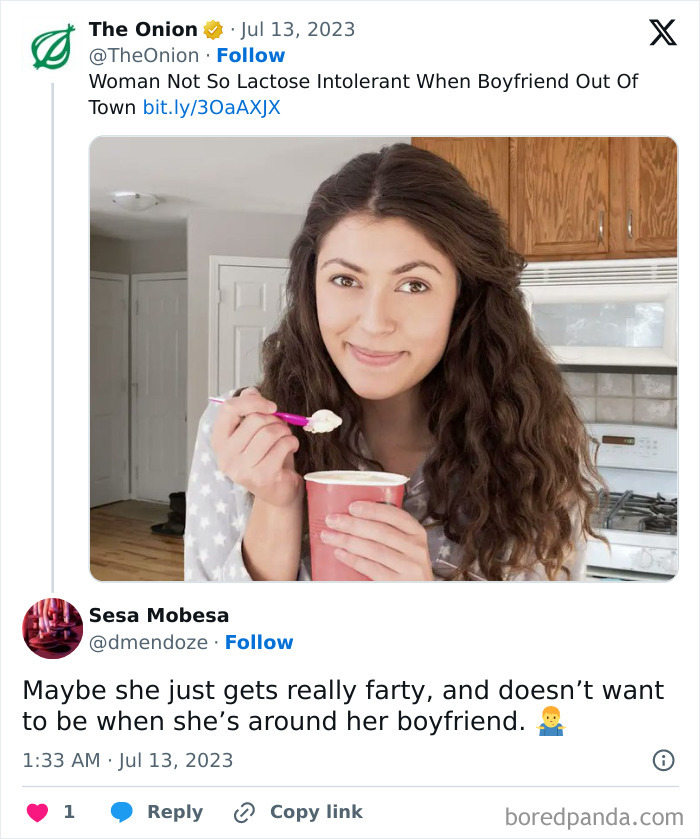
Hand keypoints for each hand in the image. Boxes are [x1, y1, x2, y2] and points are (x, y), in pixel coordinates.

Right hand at [210, 387, 302, 507]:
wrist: (277, 492)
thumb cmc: (266, 459)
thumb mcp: (254, 433)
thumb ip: (249, 411)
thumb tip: (251, 392)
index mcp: (219, 441)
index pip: (228, 409)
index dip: (252, 402)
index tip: (270, 406)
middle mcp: (226, 456)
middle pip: (255, 420)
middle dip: (275, 420)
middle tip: (281, 428)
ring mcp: (242, 469)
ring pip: (270, 432)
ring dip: (285, 431)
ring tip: (286, 438)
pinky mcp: (262, 476)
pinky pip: (282, 445)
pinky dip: (292, 442)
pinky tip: (291, 448)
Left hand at [320, 501, 433, 580]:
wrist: (417, 598)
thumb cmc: (406, 568)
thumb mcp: (405, 547)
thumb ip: (387, 533)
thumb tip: (353, 517)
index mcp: (417, 533)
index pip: (395, 516)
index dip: (373, 510)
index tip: (352, 507)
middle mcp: (416, 549)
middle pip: (381, 532)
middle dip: (353, 524)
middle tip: (332, 520)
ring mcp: (409, 567)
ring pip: (374, 550)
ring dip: (348, 541)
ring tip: (329, 536)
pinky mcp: (397, 583)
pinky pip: (372, 568)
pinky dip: (353, 559)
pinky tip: (340, 553)